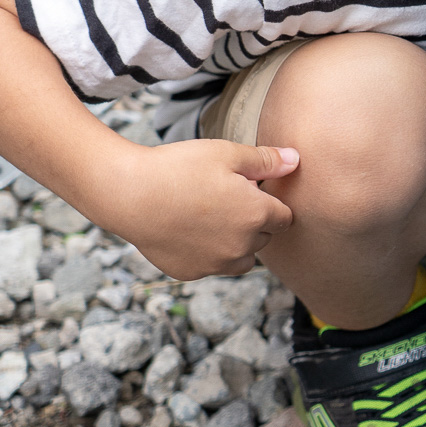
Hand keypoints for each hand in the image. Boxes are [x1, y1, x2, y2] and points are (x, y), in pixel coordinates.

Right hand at [91, 141, 299, 278]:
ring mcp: (216, 263)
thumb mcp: (226, 153)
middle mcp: (242, 246)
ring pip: (242, 259)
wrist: (129, 194)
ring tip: (211, 218)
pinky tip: (187, 231)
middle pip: (264, 238)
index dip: (272, 203)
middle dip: (253, 222)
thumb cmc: (178, 168)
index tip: (253, 192)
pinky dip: (206, 253)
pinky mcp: (192, 273)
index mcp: (257, 215)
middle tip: (225, 199)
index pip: (285, 218)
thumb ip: (266, 161)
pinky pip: (211, 266)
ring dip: (236, 243)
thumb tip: (296, 161)